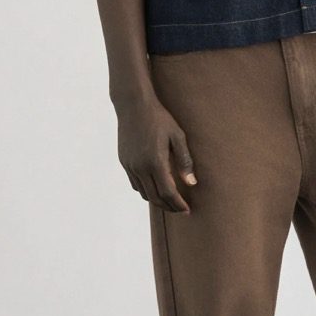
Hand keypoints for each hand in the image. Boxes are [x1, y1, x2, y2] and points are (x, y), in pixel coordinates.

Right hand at [117, 95, 197, 212]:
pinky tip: (155, 187)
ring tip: (170, 201)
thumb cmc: (159, 118)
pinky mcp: (124, 162)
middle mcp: (140, 167)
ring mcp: (130, 165)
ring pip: (144, 193)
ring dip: (157, 200)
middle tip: (181, 209)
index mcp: (155, 161)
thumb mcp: (177, 136)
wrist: (133, 105)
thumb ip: (184, 161)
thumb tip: (191, 183)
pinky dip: (146, 190)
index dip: (178, 204)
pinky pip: (135, 184)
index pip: (168, 192)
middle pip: (155, 197)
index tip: (187, 209)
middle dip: (169, 206)